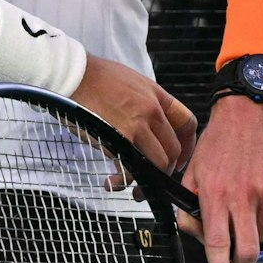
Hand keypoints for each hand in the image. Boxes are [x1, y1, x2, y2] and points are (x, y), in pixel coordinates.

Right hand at [70, 56, 196, 175]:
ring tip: (135, 188)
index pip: (187, 123)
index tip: (180, 158)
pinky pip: (131, 168)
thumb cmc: (98, 77)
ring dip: (148, 180)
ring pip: (157, 163)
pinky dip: (123, 181)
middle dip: (166, 169)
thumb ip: (147, 102)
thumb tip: (151, 127)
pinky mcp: (119, 138)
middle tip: (154, 177)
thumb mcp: (133, 81)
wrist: (75, 75)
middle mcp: (152, 111)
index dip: (187, 146)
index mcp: (157, 95)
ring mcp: (137, 126)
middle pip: (173, 149)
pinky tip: (112, 182)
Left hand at [181, 93, 262, 262]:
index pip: (216, 242)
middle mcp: (243, 194)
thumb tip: (197, 233)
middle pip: (248, 249)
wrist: (251, 108)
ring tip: (247, 209)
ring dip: (254, 232)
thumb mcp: (195, 167)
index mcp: (215, 191)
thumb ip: (192, 202)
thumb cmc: (221, 139)